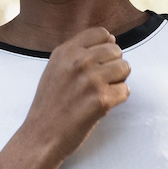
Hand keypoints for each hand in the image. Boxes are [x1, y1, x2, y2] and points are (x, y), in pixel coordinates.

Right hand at [22, 27, 129, 159]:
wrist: (41, 135)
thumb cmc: (50, 104)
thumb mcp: (56, 68)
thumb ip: (79, 52)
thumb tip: (112, 40)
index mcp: (66, 51)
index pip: (101, 33)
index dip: (106, 47)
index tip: (100, 62)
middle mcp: (78, 61)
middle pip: (116, 51)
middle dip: (113, 66)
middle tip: (98, 83)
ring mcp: (91, 79)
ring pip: (124, 68)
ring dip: (117, 82)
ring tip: (100, 93)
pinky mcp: (101, 99)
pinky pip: (125, 90)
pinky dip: (118, 99)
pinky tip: (102, 106)